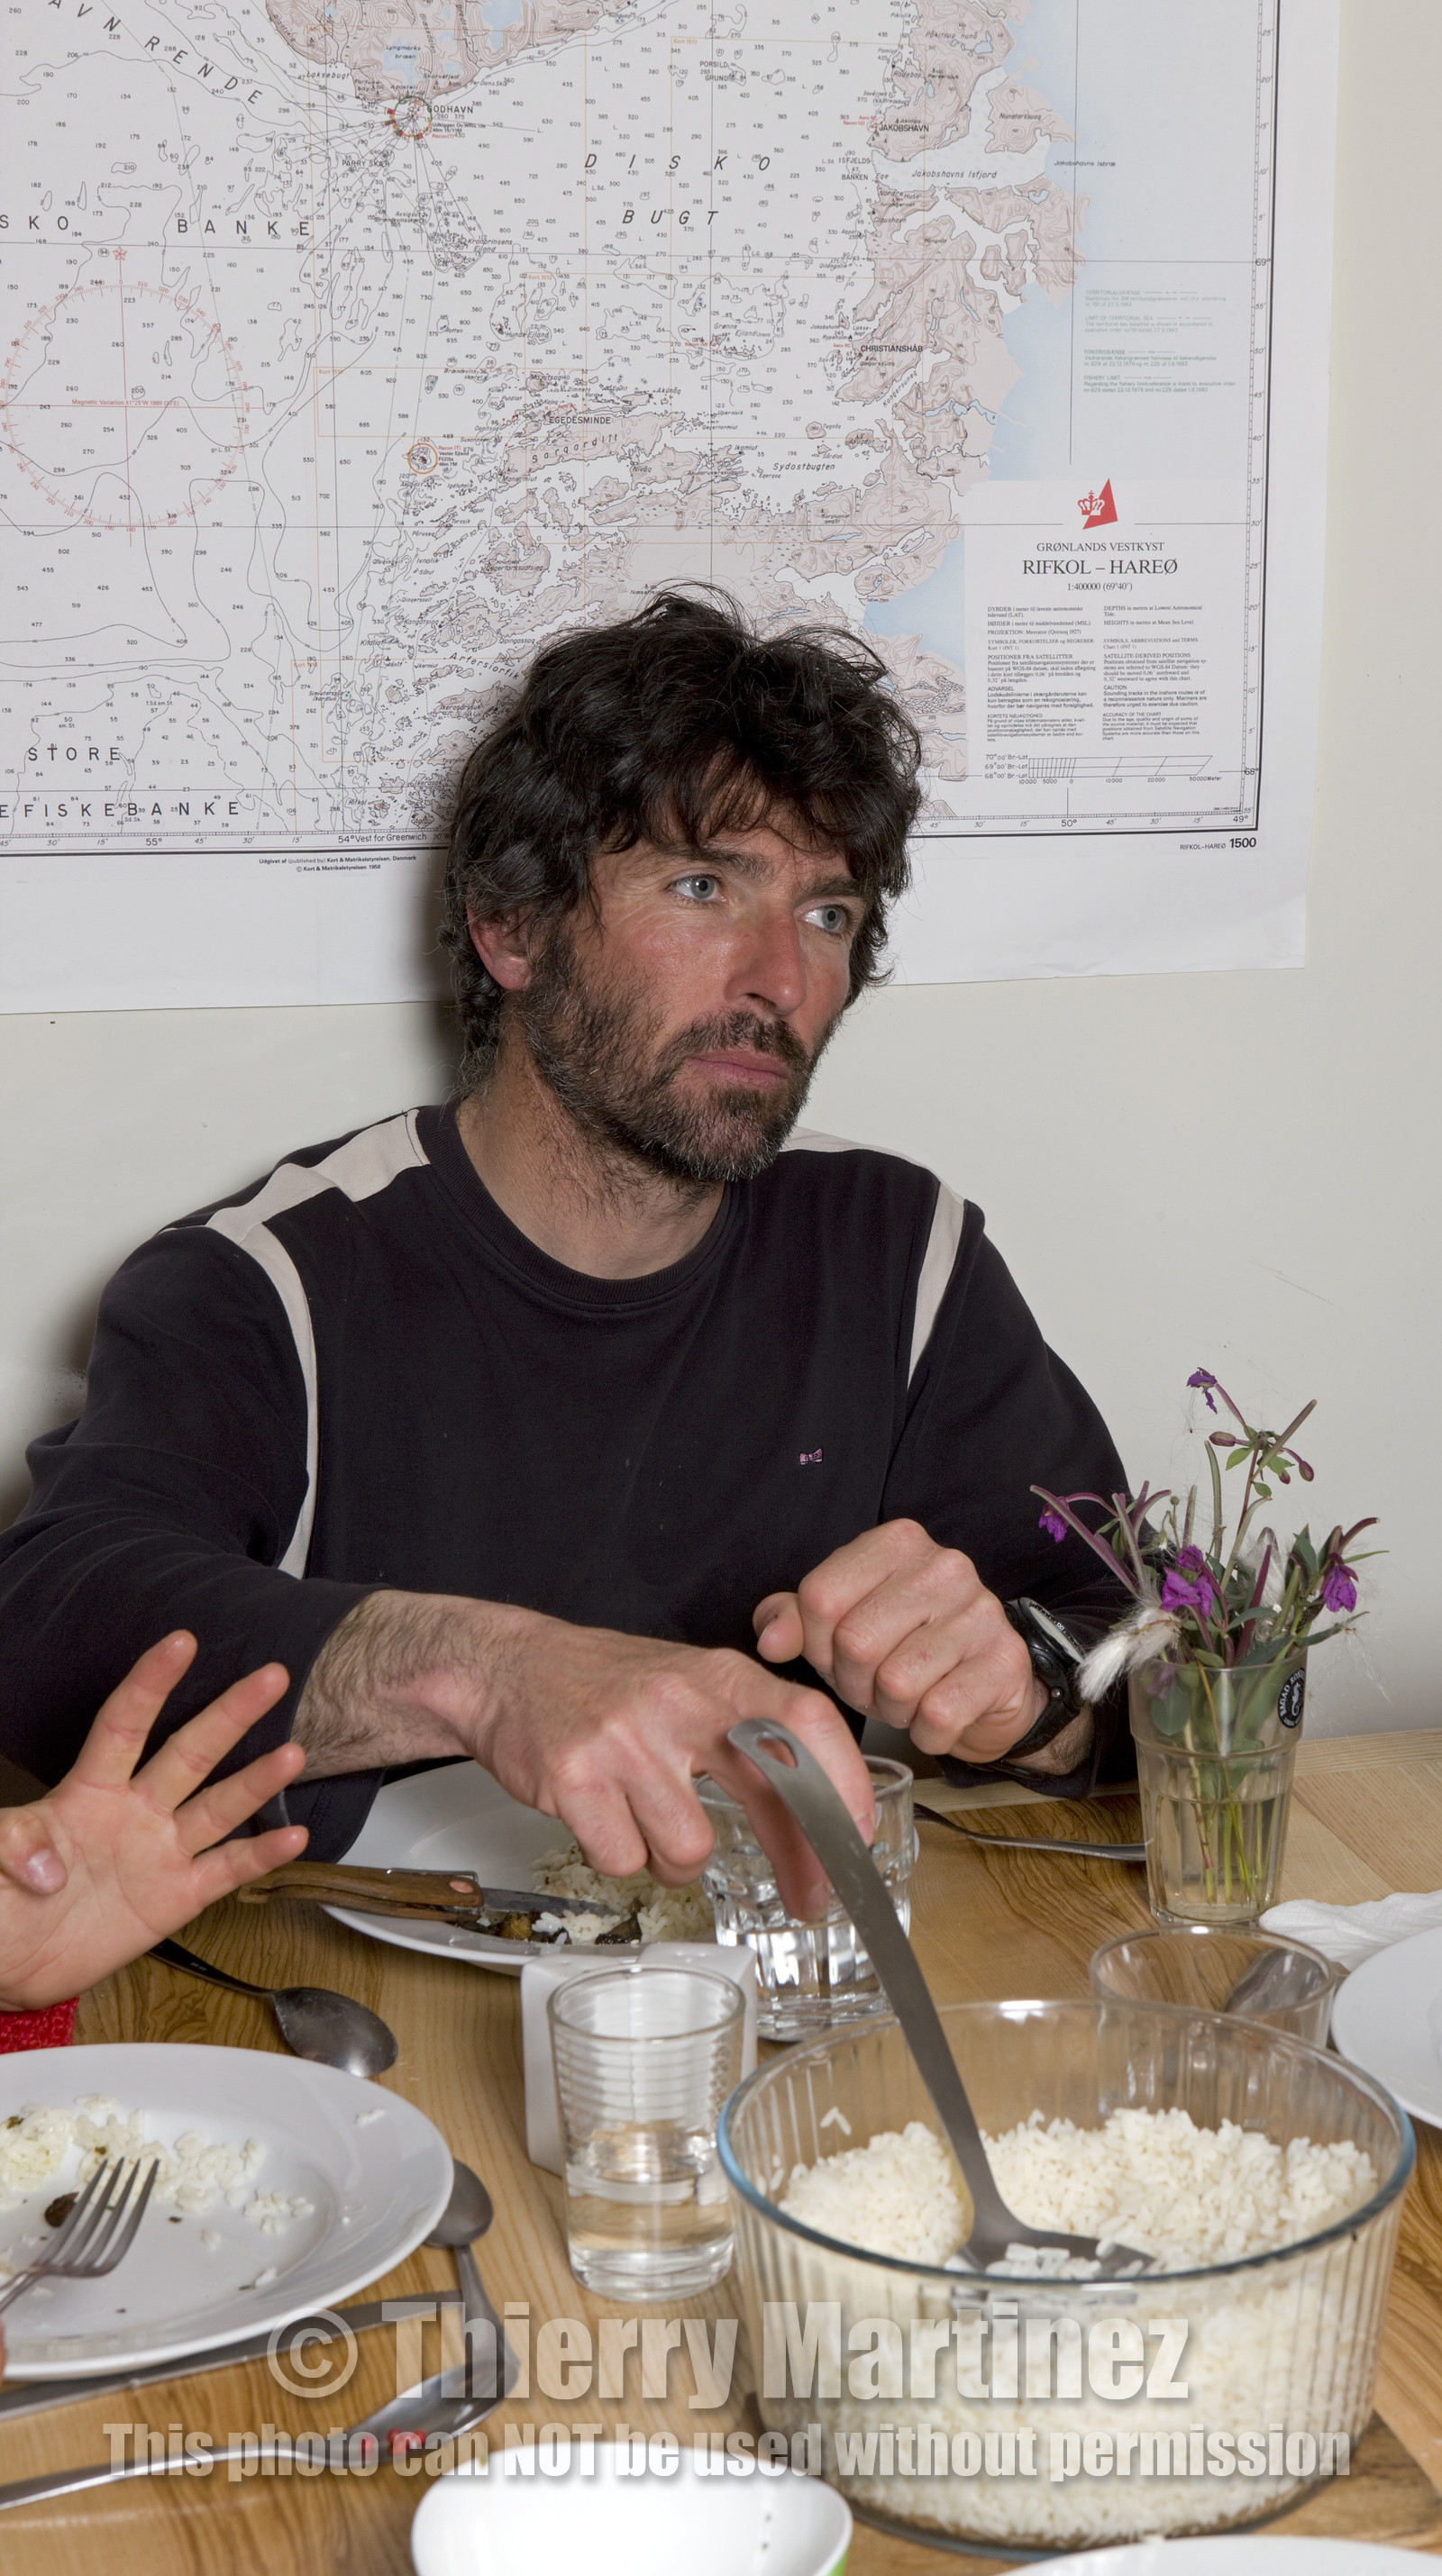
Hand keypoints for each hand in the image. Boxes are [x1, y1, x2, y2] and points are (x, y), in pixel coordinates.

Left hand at [0, 1633, 308, 2010]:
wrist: (13, 1965)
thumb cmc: (2, 1902)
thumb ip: (14, 1844)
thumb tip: (51, 1864)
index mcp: (89, 1790)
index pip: (125, 1723)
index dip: (152, 1682)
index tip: (181, 1642)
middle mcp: (135, 1812)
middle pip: (190, 1752)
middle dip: (230, 1714)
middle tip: (271, 1678)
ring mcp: (160, 1853)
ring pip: (219, 1807)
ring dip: (257, 1781)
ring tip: (293, 1754)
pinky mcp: (176, 1898)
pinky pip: (226, 1871)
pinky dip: (262, 1855)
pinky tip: (293, 1836)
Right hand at [470, 1612, 876, 1918]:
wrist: (506, 1669)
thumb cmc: (610, 1687)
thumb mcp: (692, 1685)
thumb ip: (753, 1735)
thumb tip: (826, 1812)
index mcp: (718, 1674)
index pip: (806, 1719)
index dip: (844, 1782)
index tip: (858, 1835)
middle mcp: (678, 1702)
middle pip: (765, 1793)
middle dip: (800, 1859)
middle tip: (813, 1897)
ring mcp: (624, 1742)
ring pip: (689, 1850)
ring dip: (675, 1858)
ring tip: (648, 1820)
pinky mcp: (574, 1781)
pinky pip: (626, 1862)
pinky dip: (622, 1857)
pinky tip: (606, 1819)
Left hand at [754, 1518, 1049, 1762]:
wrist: (989, 1689)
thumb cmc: (905, 1651)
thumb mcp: (840, 1628)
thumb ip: (795, 1620)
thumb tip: (770, 1640)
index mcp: (897, 1542)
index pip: (821, 1597)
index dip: (815, 1643)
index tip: (835, 1654)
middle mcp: (944, 1565)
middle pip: (856, 1642)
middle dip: (853, 1682)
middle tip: (873, 1686)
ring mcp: (981, 1611)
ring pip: (896, 1682)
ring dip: (892, 1710)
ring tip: (907, 1700)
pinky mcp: (1005, 1661)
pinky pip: (938, 1714)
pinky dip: (927, 1732)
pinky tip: (936, 1716)